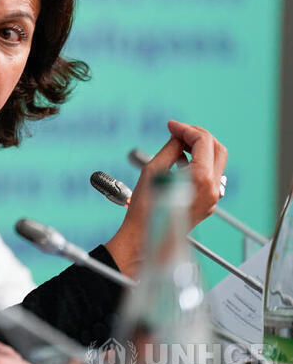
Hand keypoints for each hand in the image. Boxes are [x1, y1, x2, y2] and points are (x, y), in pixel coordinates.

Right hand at [105, 120, 226, 277]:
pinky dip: (198, 164)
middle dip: (198, 136)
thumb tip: (178, 137)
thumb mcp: (153, 170)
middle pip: (217, 149)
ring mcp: (212, 197)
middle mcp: (213, 188)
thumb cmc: (145, 209)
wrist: (146, 238)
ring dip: (199, 150)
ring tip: (177, 146)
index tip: (171, 126)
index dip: (186, 129)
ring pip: (216, 163)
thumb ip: (171, 149)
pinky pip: (209, 177)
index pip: (203, 141)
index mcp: (201, 178)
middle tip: (179, 131)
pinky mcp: (207, 204)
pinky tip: (179, 163)